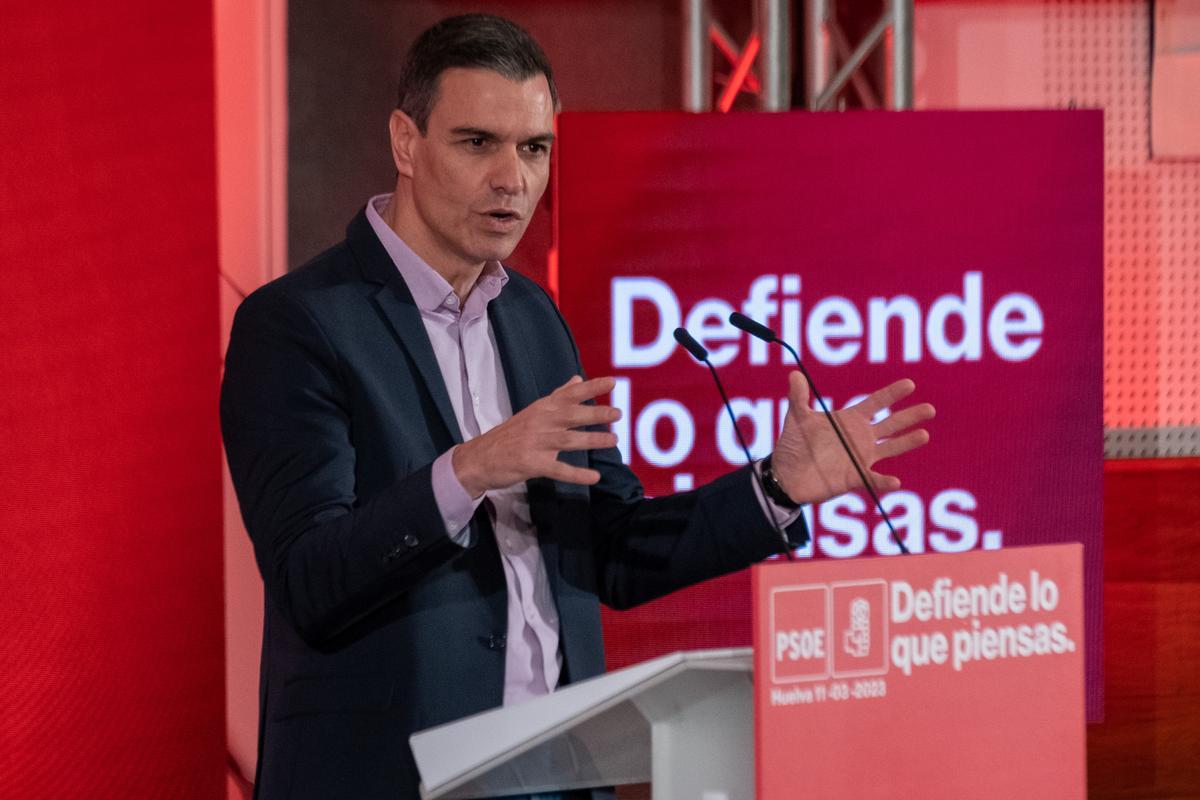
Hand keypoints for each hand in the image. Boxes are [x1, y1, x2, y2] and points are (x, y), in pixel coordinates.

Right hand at [452, 375, 620, 496]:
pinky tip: (594, 477)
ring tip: (613, 440)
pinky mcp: (532, 464)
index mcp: (541, 408)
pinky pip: (559, 470)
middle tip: (618, 413)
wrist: (478, 458)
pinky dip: (577, 474)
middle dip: (595, 413)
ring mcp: (535, 443)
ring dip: (592, 440)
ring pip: (568, 440)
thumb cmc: (510, 435)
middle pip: (571, 415)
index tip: (612, 382)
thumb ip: (557, 396)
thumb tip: (577, 378)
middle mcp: (540, 422)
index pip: (569, 394)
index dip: (591, 387)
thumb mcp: (533, 412)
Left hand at [772, 372, 933, 504]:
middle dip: (909, 416)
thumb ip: (798, 397)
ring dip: (906, 443)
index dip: (892, 394)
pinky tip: (895, 481)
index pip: (876, 403)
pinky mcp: (854, 477)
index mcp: (849, 420)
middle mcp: (860, 437)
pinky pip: (873, 480)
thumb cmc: (793, 445)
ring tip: (924, 435)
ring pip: (889, 448)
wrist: (786, 475)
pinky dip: (884, 482)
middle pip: (890, 424)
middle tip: (930, 409)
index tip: (910, 384)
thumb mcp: (797, 418)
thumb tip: (794, 373)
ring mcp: (860, 457)